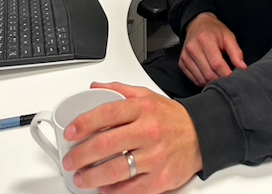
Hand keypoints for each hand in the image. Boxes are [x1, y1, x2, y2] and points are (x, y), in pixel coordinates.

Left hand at [62, 82, 202, 193]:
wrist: (201, 135)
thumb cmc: (172, 117)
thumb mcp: (147, 96)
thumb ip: (120, 90)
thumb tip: (96, 88)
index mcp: (143, 109)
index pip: (106, 113)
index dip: (83, 124)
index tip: (70, 132)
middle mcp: (148, 131)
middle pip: (106, 144)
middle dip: (81, 155)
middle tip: (70, 160)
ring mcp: (154, 156)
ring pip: (115, 170)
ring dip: (92, 177)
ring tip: (81, 178)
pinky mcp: (160, 178)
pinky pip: (130, 189)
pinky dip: (113, 192)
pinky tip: (104, 188)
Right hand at [179, 12, 247, 85]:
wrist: (198, 24)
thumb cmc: (214, 31)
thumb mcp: (228, 37)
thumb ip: (236, 52)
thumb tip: (243, 67)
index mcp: (205, 40)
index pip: (217, 64)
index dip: (227, 74)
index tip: (234, 77)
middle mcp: (192, 48)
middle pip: (208, 73)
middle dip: (220, 79)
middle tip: (228, 78)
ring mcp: (185, 56)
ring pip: (201, 79)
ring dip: (212, 82)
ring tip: (219, 76)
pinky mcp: (182, 62)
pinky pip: (193, 79)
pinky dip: (203, 81)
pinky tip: (209, 75)